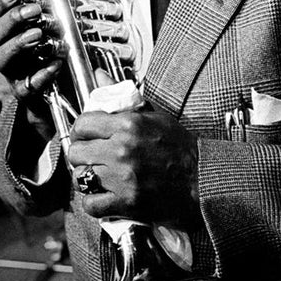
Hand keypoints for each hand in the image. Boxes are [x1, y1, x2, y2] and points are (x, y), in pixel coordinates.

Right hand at [0, 0, 61, 140]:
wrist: (64, 93)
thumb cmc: (53, 51)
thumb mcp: (52, 21)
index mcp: (9, 34)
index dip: (2, 3)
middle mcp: (6, 52)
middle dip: (13, 20)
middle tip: (34, 11)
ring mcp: (13, 73)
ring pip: (3, 59)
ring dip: (19, 44)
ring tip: (38, 35)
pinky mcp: (25, 93)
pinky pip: (26, 86)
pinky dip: (40, 74)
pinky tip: (55, 63)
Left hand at [68, 106, 200, 229]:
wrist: (203, 180)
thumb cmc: (180, 147)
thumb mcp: (153, 115)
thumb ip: (122, 99)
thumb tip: (100, 76)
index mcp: (127, 124)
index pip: (83, 124)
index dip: (81, 131)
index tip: (85, 136)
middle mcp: (121, 149)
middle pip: (76, 151)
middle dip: (81, 154)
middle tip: (90, 156)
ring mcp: (122, 178)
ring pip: (80, 176)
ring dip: (86, 177)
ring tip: (96, 175)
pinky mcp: (127, 203)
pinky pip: (91, 204)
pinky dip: (93, 201)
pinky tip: (102, 195)